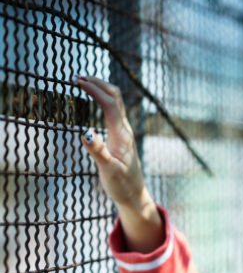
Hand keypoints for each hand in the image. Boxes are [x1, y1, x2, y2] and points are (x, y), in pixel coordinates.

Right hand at [74, 76, 164, 251]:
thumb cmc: (122, 185)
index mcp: (122, 134)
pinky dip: (102, 99)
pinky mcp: (120, 136)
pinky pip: (112, 110)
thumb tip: (85, 133)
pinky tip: (93, 99)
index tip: (77, 81)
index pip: (109, 103)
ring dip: (100, 89)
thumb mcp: (108, 170)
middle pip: (115, 96)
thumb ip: (97, 151)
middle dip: (98, 83)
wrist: (134, 196)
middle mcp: (124, 129)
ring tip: (82, 82)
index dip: (94, 89)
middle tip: (77, 77)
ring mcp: (123, 132)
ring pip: (115, 102)